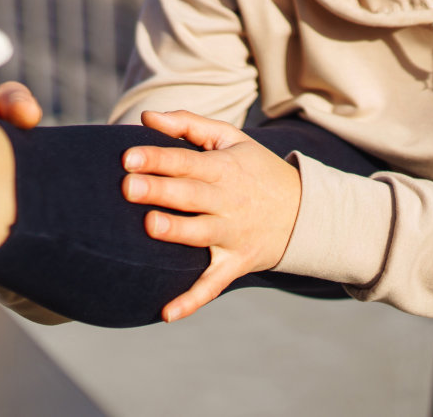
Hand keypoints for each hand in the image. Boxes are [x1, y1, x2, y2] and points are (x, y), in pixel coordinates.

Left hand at [121, 110, 302, 322]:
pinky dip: (192, 300)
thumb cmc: (254, 169)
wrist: (305, 211)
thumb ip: (188, 124)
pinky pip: (212, 284)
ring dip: (177, 233)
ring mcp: (232, 235)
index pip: (186, 161)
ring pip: (200, 235)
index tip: (127, 156)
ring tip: (150, 226)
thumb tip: (147, 118)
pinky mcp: (236, 263)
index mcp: (224, 169)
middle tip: (127, 186)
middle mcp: (228, 202)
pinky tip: (166, 313)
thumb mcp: (230, 139)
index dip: (158, 158)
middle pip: (190, 195)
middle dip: (160, 191)